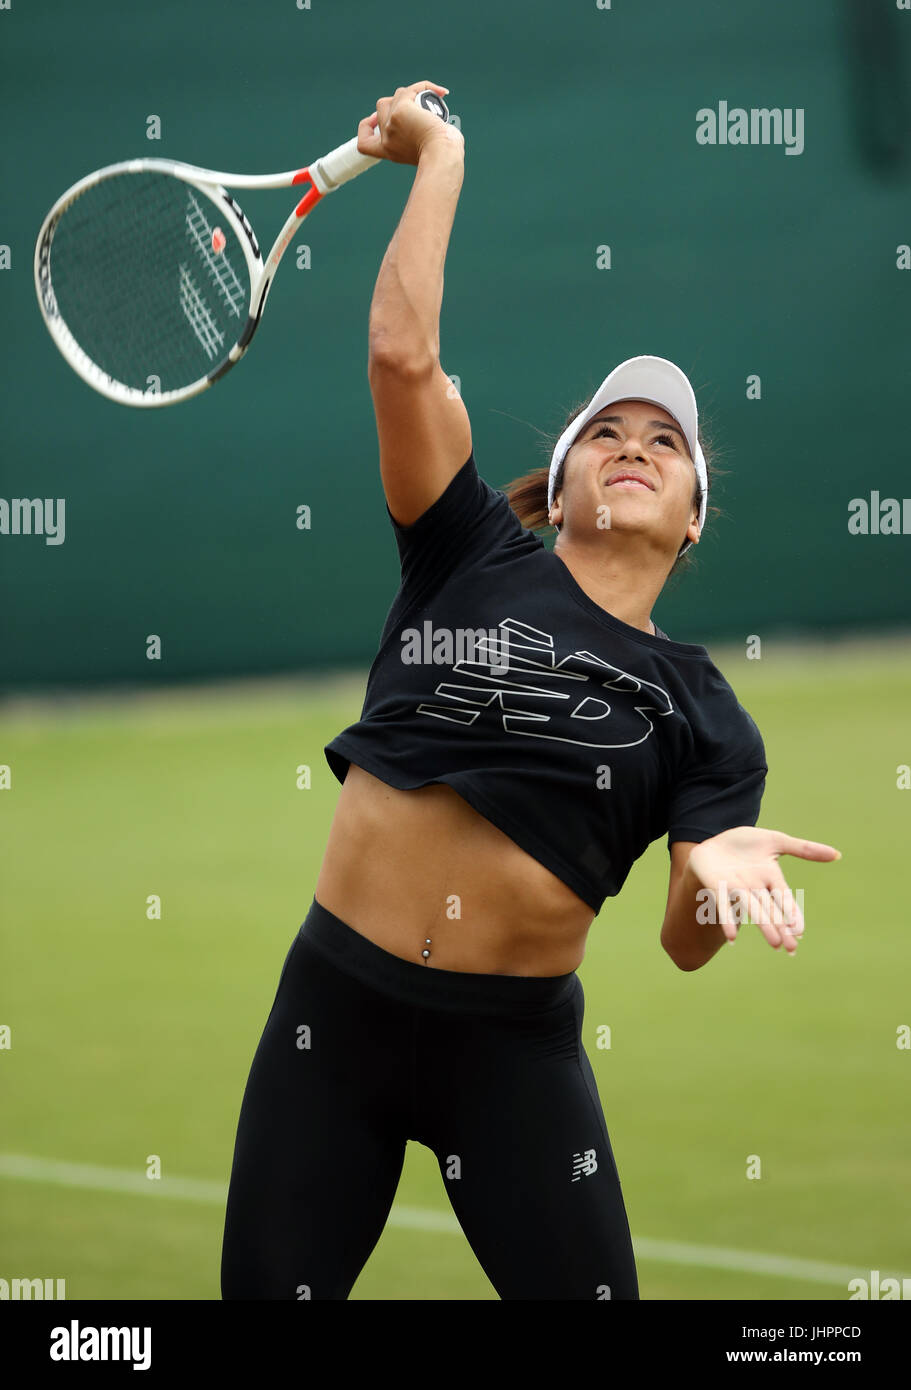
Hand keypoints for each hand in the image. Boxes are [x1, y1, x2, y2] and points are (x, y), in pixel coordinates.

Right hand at [356, 81, 461, 165]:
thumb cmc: (441, 157)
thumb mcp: (420, 150)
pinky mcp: (401, 110)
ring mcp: (391, 123)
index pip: (364, 142)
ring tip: (432, 106)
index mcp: (388, 151)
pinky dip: (426, 87)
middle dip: (399, 103)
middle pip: (382, 108)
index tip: (374, 120)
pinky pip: (412, 89)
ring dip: (414, 95)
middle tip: (420, 112)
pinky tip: (441, 93)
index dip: (367, 127)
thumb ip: (412, 136)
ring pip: (397, 95)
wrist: (443, 156)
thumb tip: (420, 112)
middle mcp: (386, 137)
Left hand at [687, 826, 840, 953]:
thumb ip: (804, 849)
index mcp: (770, 878)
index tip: (801, 932)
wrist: (715, 840)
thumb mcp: (776, 841)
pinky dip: (728, 920)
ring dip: (763, 926)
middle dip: (781, 927)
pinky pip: (723, 904)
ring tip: (774, 943)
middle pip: (770, 909)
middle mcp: (755, 887)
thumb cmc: (746, 844)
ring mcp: (736, 887)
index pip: (784, 899)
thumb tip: (838, 855)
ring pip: (752, 909)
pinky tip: (732, 937)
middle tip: (791, 948)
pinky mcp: (716, 885)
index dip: (792, 914)